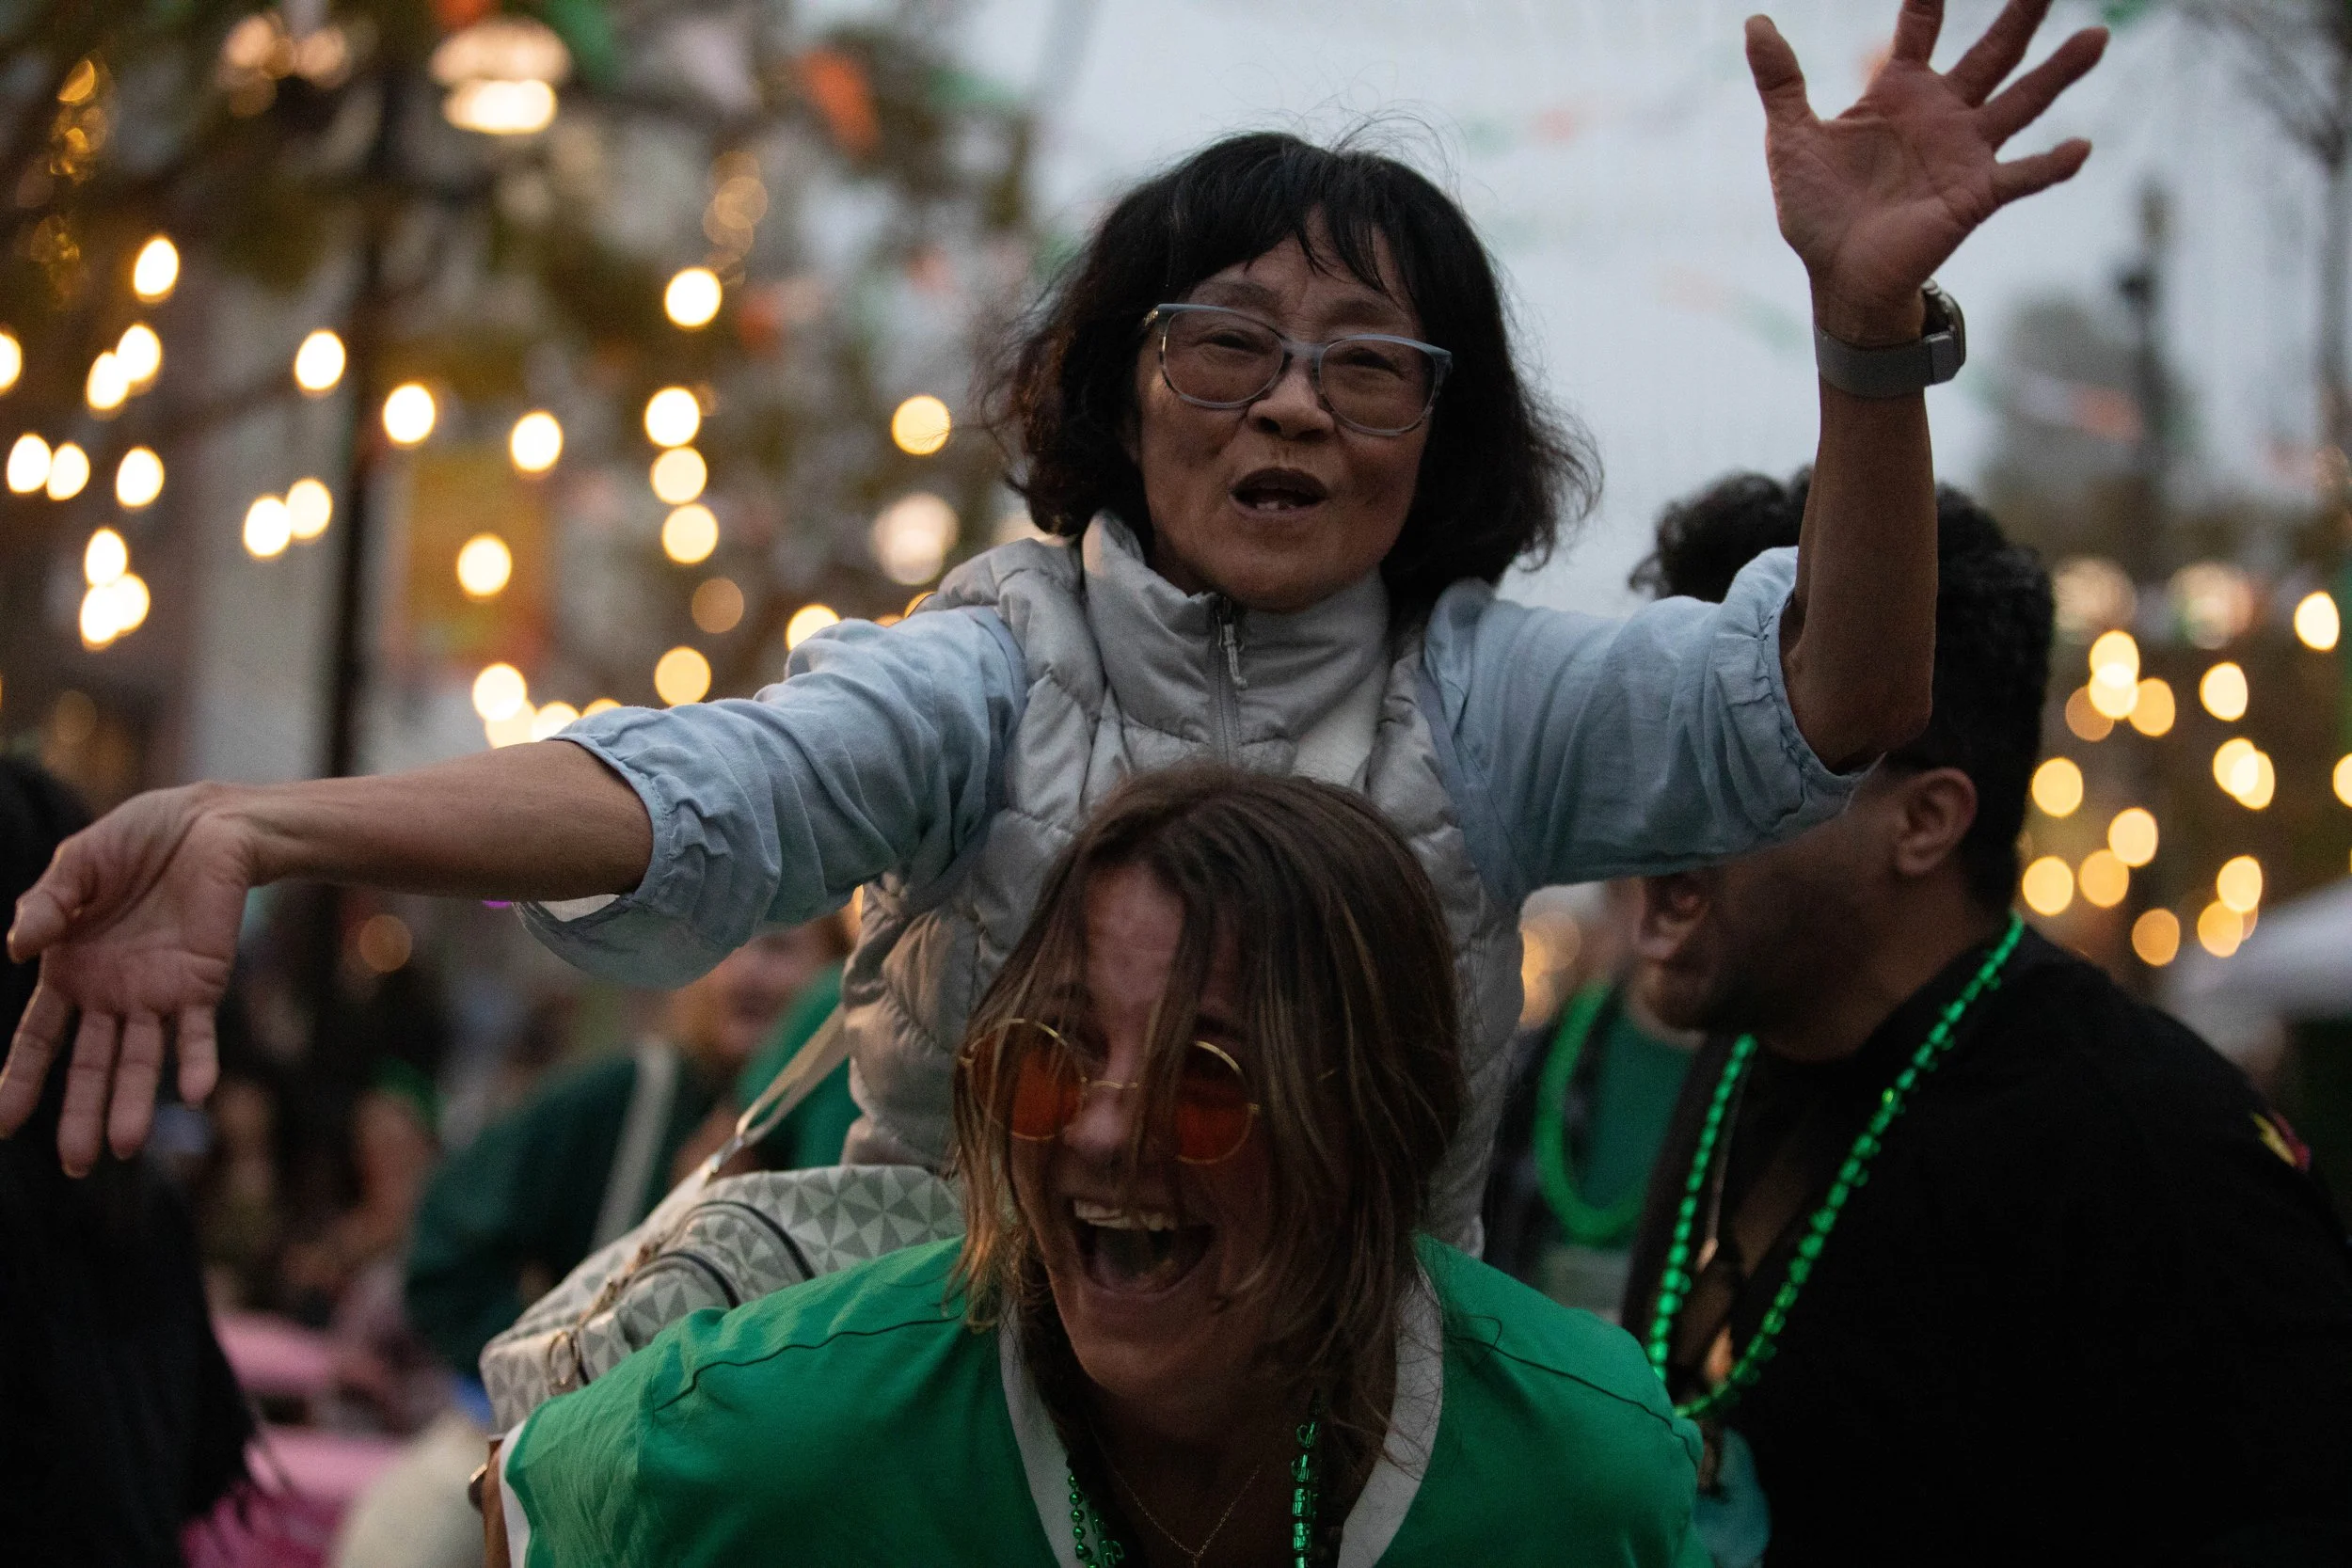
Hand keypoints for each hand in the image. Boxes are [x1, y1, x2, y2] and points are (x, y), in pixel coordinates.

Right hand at [1, 784, 259, 1174]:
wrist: (206, 825)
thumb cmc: (133, 844)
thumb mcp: (77, 865)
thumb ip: (47, 905)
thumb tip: (15, 947)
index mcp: (70, 973)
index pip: (39, 1039)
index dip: (20, 1080)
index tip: (1, 1125)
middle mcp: (111, 995)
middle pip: (91, 1065)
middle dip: (81, 1113)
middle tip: (76, 1165)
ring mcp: (157, 995)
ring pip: (141, 1059)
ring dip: (134, 1102)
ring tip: (123, 1147)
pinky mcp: (201, 983)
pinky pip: (196, 1031)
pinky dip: (196, 1062)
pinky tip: (194, 1094)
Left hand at [1750, 0, 2107, 343]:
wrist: (1835, 274)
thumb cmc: (1818, 207)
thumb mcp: (1790, 138)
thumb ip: (1780, 82)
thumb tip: (1755, 25)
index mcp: (1901, 91)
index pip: (1923, 25)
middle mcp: (1944, 113)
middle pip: (1992, 52)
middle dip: (2020, 14)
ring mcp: (1965, 153)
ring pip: (2023, 101)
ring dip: (2059, 71)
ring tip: (2097, 36)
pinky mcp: (1975, 196)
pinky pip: (2021, 177)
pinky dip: (2050, 165)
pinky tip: (2079, 147)